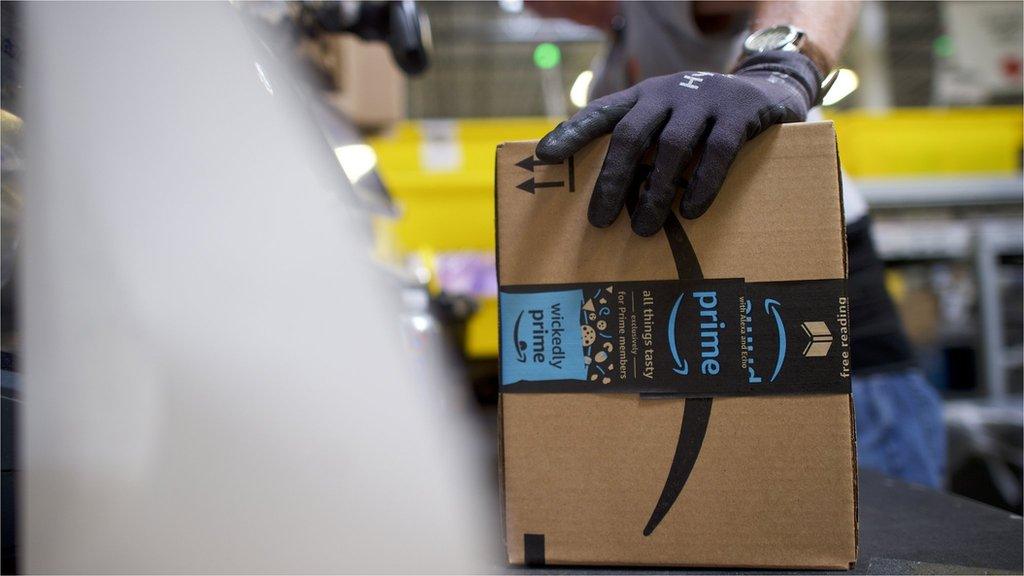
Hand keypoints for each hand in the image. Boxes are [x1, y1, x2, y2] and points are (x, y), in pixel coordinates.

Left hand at [536, 50, 822, 235]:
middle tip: (599, 221)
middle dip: (612, 180)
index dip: (571, 132)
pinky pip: (718, 151)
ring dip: (654, 192)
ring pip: (673, 147)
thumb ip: (640, 144)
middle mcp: (669, 92)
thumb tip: (606, 198)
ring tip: (642, 229)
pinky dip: (702, 184)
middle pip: (631, 136)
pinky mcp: (740, 112)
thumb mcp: (667, 119)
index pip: (601, 112)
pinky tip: (690, 212)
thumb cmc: (704, 118)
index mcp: (644, 95)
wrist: (768, 87)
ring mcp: (705, 99)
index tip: (544, 156)